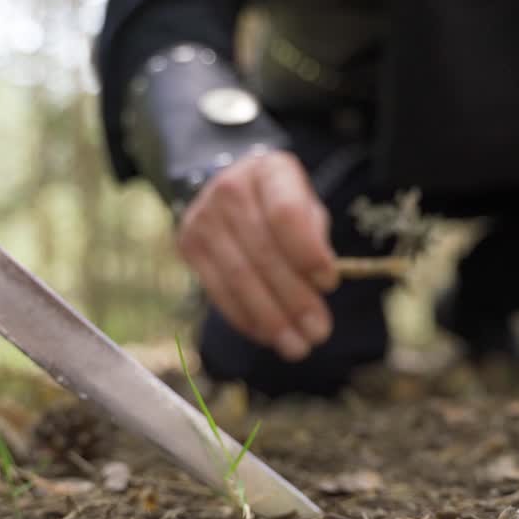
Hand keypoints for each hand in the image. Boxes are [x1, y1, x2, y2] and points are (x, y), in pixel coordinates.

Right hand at [176, 151, 340, 360]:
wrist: (234, 192)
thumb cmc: (282, 204)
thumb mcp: (308, 207)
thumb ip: (315, 237)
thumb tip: (319, 282)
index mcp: (269, 171)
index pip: (285, 214)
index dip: (307, 252)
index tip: (330, 284)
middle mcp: (229, 189)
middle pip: (263, 253)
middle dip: (294, 299)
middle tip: (318, 332)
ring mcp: (203, 218)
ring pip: (239, 278)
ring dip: (271, 319)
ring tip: (297, 346)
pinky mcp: (188, 246)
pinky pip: (219, 292)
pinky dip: (246, 319)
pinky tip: (268, 336)